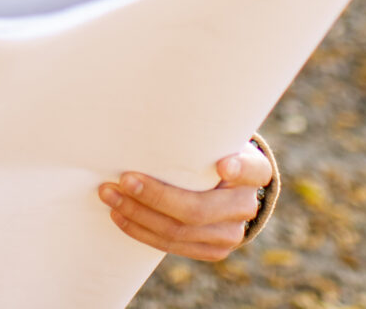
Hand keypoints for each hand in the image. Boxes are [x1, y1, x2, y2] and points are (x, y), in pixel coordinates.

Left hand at [98, 140, 274, 261]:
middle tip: (123, 180)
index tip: (223, 165)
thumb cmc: (209, 151)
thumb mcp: (214, 138)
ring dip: (138, 215)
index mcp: (255, 171)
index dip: (239, 169)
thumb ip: (198, 134)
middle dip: (155, 196)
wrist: (226, 188)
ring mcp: (231, 233)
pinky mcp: (213, 250)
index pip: (252, 169)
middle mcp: (247, 205)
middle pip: (198, 208)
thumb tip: (151, 115)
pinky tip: (120, 215)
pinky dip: (142, 231)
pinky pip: (173, 245)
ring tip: (110, 196)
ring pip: (180, 231)